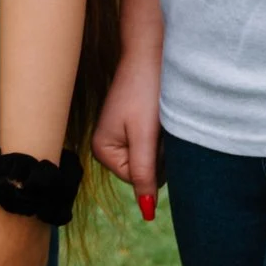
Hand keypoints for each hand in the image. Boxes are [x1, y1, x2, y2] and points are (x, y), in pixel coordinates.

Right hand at [91, 43, 161, 221]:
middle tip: (157, 124)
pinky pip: (155, 146)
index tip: (153, 134)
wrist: (151, 52)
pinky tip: (159, 116)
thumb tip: (147, 213)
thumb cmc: (145, 91)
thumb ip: (144, 174)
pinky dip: (163, 135)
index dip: (155, 162)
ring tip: (158, 117)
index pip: (140, 180)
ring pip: (154, 160)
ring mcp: (121, 137)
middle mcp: (108, 147)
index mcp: (102, 151)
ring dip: (163, 144)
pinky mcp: (133, 127)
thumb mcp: (145, 137)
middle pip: (147, 172)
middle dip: (159, 154)